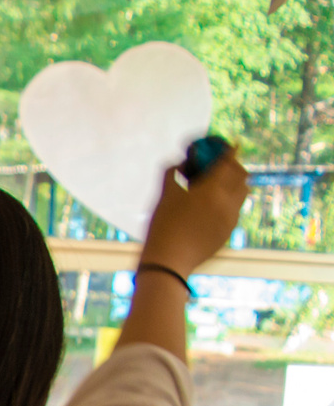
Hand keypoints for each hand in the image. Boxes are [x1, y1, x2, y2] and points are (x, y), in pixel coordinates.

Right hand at [144, 144, 248, 274]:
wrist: (169, 261)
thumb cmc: (163, 225)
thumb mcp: (164, 195)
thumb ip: (172, 173)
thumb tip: (181, 163)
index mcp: (212, 189)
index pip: (228, 162)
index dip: (230, 150)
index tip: (231, 144)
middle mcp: (227, 202)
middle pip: (242, 176)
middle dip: (234, 167)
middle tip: (221, 166)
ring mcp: (231, 218)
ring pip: (242, 193)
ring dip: (233, 185)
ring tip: (216, 187)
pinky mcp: (229, 232)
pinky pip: (235, 210)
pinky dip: (227, 202)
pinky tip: (210, 208)